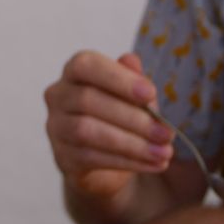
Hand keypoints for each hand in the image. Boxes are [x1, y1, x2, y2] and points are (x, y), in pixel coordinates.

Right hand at [44, 51, 173, 197]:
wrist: (105, 161)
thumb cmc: (120, 118)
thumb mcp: (134, 97)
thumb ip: (133, 80)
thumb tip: (131, 60)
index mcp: (75, 73)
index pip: (85, 66)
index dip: (116, 78)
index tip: (150, 93)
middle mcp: (58, 96)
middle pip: (87, 100)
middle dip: (132, 118)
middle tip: (167, 133)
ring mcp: (56, 127)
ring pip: (87, 131)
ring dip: (131, 144)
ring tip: (163, 152)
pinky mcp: (62, 155)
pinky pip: (91, 157)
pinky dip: (126, 161)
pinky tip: (152, 164)